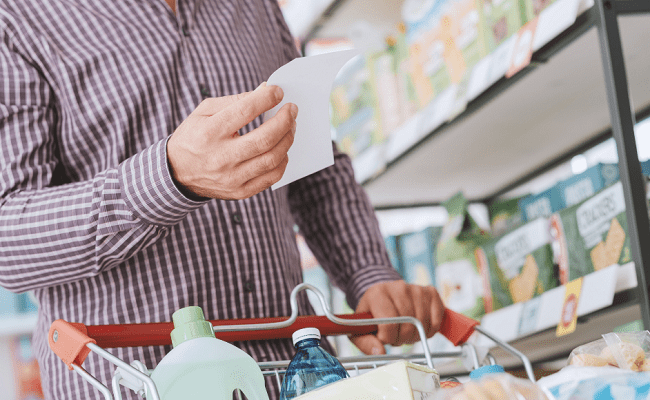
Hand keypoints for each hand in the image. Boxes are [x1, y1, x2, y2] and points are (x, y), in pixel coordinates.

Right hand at [167, 83, 296, 199]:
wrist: (177, 172)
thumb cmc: (194, 136)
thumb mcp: (204, 112)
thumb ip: (234, 100)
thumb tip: (264, 91)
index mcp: (209, 132)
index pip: (245, 111)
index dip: (266, 98)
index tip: (278, 92)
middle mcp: (221, 157)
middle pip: (264, 139)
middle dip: (285, 121)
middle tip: (292, 110)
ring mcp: (232, 178)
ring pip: (272, 159)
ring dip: (287, 139)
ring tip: (290, 127)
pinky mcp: (240, 191)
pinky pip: (271, 178)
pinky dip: (283, 161)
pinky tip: (282, 149)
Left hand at [350, 281, 443, 354]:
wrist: (383, 295)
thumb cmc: (372, 314)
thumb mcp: (361, 328)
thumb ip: (366, 342)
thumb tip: (380, 352)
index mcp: (377, 294)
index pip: (389, 324)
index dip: (388, 338)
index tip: (384, 336)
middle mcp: (398, 287)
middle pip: (408, 325)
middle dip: (402, 338)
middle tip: (396, 336)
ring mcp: (416, 289)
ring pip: (423, 324)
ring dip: (415, 335)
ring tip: (405, 331)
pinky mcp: (430, 292)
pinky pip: (437, 320)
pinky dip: (429, 330)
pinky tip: (419, 327)